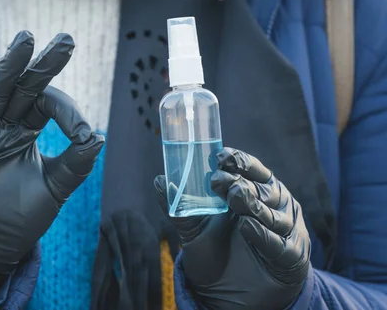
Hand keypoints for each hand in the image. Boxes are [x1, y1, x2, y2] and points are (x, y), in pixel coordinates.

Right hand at [0, 31, 104, 296]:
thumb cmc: (18, 218)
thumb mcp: (53, 190)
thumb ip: (74, 165)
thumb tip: (99, 137)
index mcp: (26, 131)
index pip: (48, 105)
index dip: (68, 113)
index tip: (85, 134)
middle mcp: (3, 127)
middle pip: (24, 88)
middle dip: (44, 65)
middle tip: (66, 41)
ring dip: (8, 69)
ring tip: (25, 42)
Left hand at [154, 147, 309, 308]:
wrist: (230, 293)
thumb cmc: (217, 250)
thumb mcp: (194, 228)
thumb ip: (180, 206)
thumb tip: (159, 180)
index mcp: (252, 190)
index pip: (250, 170)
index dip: (239, 161)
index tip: (221, 156)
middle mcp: (273, 205)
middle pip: (261, 189)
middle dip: (240, 183)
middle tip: (220, 180)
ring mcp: (284, 229)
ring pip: (271, 214)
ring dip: (253, 205)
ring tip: (235, 196)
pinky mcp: (291, 255)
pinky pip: (278, 244)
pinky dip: (263, 235)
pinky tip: (247, 226)